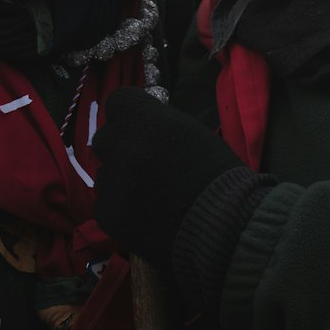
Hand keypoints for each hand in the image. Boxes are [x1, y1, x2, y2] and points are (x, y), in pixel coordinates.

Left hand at [93, 88, 245, 266]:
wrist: (225, 228)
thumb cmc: (216, 175)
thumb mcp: (189, 132)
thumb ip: (158, 123)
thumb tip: (140, 124)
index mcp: (146, 120)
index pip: (117, 102)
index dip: (128, 115)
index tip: (138, 127)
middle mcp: (124, 146)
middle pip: (105, 138)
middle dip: (121, 148)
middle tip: (142, 164)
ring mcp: (113, 181)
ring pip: (104, 172)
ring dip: (120, 179)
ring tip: (149, 196)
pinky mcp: (108, 214)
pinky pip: (105, 202)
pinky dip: (121, 207)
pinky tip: (145, 215)